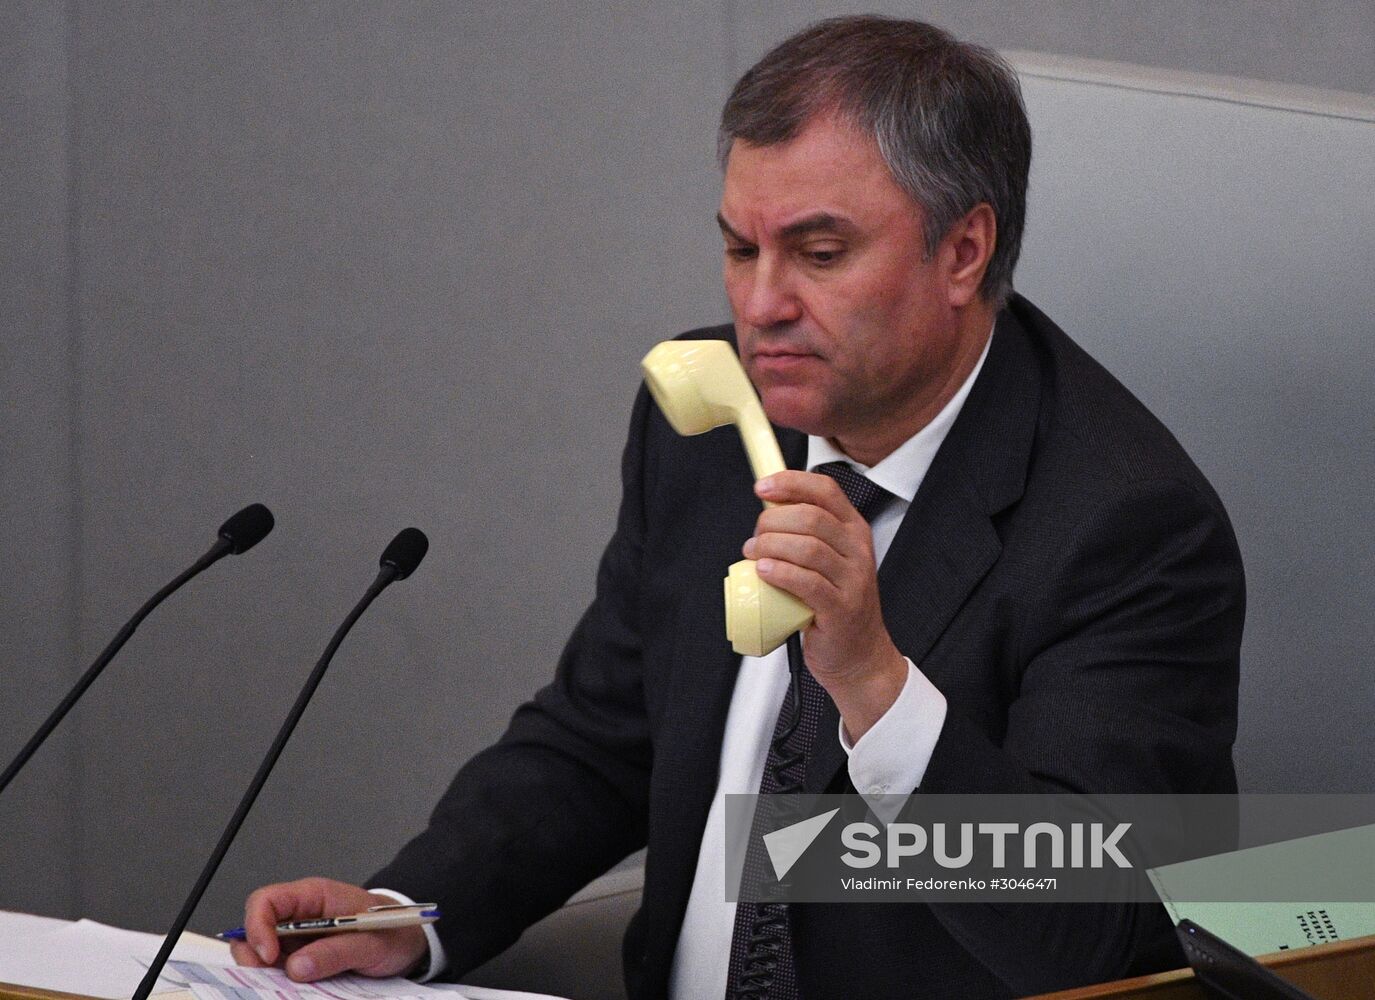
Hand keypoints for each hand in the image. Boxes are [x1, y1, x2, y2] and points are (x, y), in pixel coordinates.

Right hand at [229, 877, 428, 981]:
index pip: (266, 901)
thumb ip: (336, 952)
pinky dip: (281, 982)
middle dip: (255, 956)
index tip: (268, 956)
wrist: (408, 943)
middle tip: (268, 978)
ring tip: (287, 987)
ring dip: (268, 973)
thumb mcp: (371, 943)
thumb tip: (296, 968)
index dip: (258, 927)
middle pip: (256, 930)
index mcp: (315, 896)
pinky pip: (281, 971)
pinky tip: (297, 990)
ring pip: (264, 954)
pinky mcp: (304, 959)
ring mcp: (300, 939)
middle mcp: (301, 915)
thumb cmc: (393, 931)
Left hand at [745, 470, 907, 741]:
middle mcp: (858, 550)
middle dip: (773, 521)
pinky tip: (764, 571)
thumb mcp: (828, 561)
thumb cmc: (834, 604)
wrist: (859, 654)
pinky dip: (780, 573)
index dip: (791, 483)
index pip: (826, 490)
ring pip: (809, 547)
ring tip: (753, 554)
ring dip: (771, 546)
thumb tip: (764, 512)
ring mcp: (853, 580)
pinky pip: (807, 583)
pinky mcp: (841, 609)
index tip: (762, 487)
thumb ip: (804, 535)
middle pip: (812, 517)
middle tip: (754, 537)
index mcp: (853, 530)